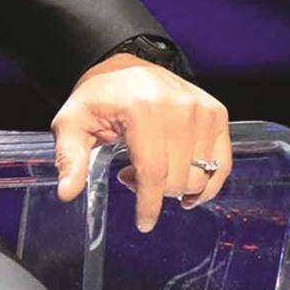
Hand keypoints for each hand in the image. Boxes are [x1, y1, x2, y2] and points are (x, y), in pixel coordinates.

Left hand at [52, 53, 230, 231]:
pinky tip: (186, 185)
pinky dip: (206, 182)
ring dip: (175, 185)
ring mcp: (203, 110)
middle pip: (178, 178)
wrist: (122, 64)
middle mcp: (179, 108)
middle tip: (130, 174)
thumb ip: (70, 158)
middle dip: (153, 190)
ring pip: (200, 176)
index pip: (153, 172)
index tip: (143, 224)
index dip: (148, 204)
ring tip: (150, 167)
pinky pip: (222, 164)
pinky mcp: (217, 113)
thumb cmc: (98, 98)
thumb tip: (67, 192)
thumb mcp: (72, 123)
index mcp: (143, 109)